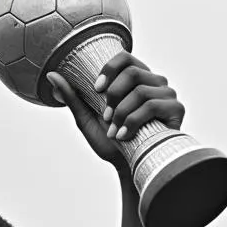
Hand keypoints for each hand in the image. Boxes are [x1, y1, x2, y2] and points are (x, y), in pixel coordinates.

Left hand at [46, 52, 184, 172]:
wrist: (130, 169)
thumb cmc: (112, 144)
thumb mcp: (87, 120)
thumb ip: (73, 98)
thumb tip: (51, 75)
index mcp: (135, 80)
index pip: (125, 58)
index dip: (109, 70)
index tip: (97, 90)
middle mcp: (153, 82)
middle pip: (133, 71)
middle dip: (114, 96)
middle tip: (106, 117)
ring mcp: (167, 95)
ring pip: (141, 91)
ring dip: (121, 114)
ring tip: (114, 132)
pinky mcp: (176, 110)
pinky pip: (153, 106)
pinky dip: (134, 122)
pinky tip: (124, 136)